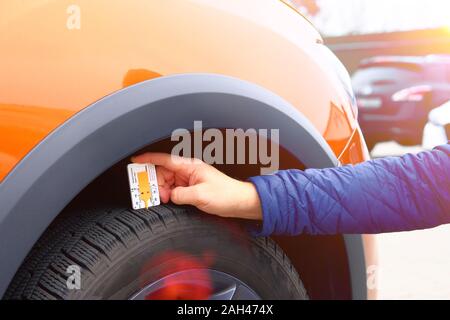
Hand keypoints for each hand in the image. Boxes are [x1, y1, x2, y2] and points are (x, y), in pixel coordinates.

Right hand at [131, 153, 261, 219]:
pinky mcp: (191, 189)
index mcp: (190, 166)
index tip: (135, 160)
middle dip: (154, 182)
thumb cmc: (226, 194)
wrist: (240, 202)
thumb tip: (168, 195)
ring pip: (167, 182)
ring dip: (161, 191)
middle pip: (162, 172)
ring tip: (160, 200)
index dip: (148, 159)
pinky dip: (168, 195)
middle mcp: (188, 171)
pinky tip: (167, 201)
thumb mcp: (199, 195)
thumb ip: (179, 195)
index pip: (164, 160)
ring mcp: (189, 180)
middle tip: (150, 194)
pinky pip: (174, 190)